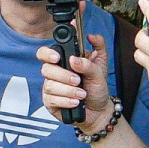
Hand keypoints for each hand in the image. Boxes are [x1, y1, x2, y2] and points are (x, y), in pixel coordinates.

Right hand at [38, 17, 112, 131]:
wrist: (99, 110)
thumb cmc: (97, 88)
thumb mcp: (101, 66)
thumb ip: (98, 49)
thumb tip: (90, 37)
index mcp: (64, 61)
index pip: (46, 53)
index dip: (47, 53)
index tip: (57, 58)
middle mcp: (55, 73)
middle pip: (46, 69)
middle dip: (63, 75)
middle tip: (77, 80)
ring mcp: (50, 87)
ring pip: (49, 85)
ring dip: (68, 90)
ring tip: (82, 94)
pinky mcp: (49, 101)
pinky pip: (51, 99)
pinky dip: (66, 101)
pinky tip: (76, 102)